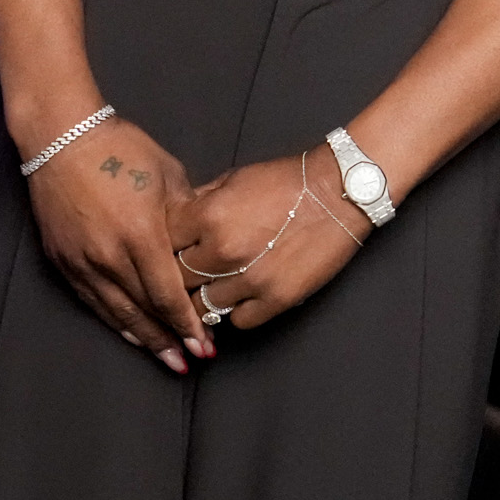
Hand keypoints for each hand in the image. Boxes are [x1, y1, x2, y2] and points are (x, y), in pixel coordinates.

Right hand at [24, 118, 210, 371]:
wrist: (62, 137)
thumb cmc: (121, 149)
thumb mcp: (168, 176)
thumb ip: (187, 217)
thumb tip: (205, 246)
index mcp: (141, 235)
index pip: (168, 294)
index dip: (188, 324)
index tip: (206, 345)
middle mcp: (110, 256)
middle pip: (144, 311)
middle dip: (170, 340)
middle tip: (191, 361)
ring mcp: (83, 262)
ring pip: (117, 313)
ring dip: (143, 339)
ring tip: (167, 360)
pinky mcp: (63, 262)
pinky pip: (92, 302)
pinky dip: (114, 322)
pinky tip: (129, 335)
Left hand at [166, 149, 367, 332]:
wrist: (338, 192)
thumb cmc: (287, 181)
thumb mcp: (233, 179)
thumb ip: (199, 203)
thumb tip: (174, 223)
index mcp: (208, 215)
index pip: (161, 245)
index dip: (162, 248)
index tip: (170, 250)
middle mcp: (223, 251)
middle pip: (176, 280)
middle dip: (180, 275)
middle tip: (190, 271)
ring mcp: (249, 279)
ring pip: (202, 306)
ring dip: (206, 297)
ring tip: (217, 284)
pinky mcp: (275, 300)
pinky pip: (237, 321)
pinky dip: (236, 310)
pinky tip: (243, 294)